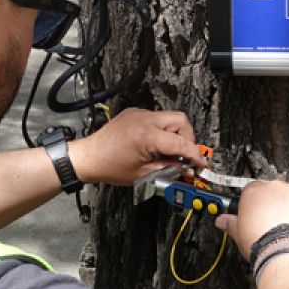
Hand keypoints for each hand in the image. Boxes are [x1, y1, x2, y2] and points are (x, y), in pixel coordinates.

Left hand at [66, 108, 207, 186]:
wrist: (87, 157)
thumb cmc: (108, 166)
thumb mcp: (142, 175)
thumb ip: (168, 169)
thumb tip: (184, 167)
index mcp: (147, 135)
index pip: (181, 142)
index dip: (195, 154)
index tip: (201, 163)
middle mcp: (144, 119)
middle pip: (181, 120)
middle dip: (188, 138)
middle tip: (185, 155)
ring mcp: (139, 114)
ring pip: (170, 117)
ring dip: (175, 133)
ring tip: (170, 151)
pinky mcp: (134, 113)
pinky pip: (157, 118)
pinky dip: (162, 130)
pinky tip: (156, 144)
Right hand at [215, 180, 288, 260]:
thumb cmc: (264, 245)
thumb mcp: (239, 235)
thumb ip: (231, 224)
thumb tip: (223, 221)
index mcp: (254, 193)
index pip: (251, 191)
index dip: (254, 205)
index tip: (256, 215)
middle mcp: (275, 187)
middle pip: (273, 192)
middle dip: (274, 206)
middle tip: (274, 225)